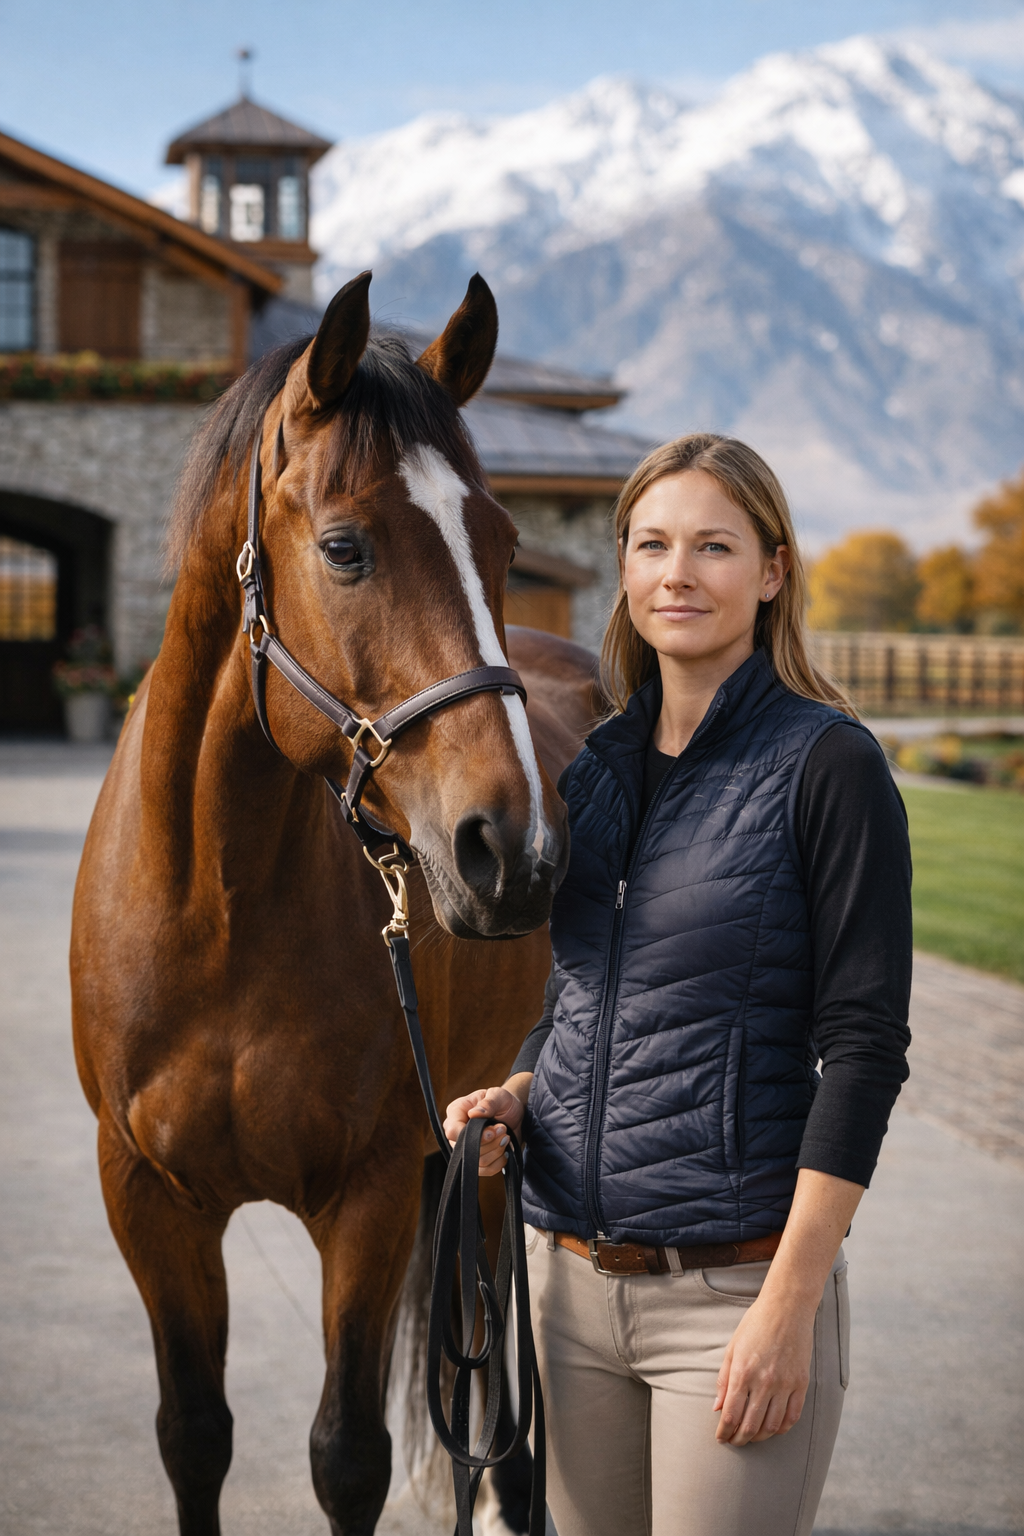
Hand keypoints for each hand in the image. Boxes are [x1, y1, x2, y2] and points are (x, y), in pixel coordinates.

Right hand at [443, 1077, 529, 1176]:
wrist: (514, 1113)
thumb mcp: (498, 1095)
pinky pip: (485, 1170)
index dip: (472, 1136)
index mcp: (456, 1113)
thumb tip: (474, 1114)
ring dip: (496, 1150)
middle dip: (490, 1142)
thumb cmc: (502, 1101)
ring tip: (506, 1136)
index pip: (452, 1131)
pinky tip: (505, 1149)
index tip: (492, 1130)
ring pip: (477, 1161)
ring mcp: (466, 1149)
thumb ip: (488, 1103)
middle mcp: (457, 1133)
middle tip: (503, 1129)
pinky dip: (499, 1161)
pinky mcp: (478, 1161)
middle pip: (465, 1150)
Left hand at [713, 1292, 815, 1445]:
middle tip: (734, 1442)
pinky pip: (792, 1417)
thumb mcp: (733, 1348)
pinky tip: (773, 1429)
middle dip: (739, 1439)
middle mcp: (764, 1382)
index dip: (724, 1431)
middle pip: (750, 1425)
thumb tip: (717, 1407)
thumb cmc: (755, 1325)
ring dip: (759, 1437)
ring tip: (751, 1437)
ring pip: (772, 1426)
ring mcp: (785, 1384)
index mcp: (743, 1372)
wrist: (787, 1308)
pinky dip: (781, 1429)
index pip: (731, 1414)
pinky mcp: (801, 1384)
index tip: (721, 1438)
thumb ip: (724, 1379)